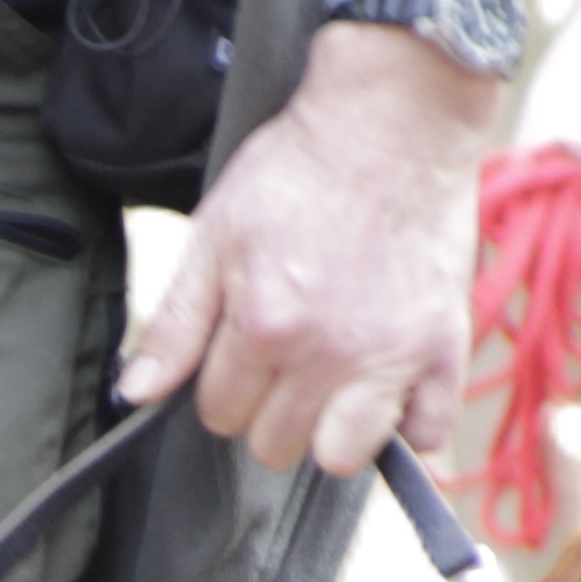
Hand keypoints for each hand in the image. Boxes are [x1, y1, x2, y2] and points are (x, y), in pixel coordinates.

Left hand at [116, 23, 498, 476]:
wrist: (393, 122)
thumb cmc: (299, 171)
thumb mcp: (216, 235)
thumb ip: (176, 323)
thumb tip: (136, 394)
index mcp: (264, 326)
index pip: (221, 413)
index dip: (224, 386)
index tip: (243, 349)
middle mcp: (327, 354)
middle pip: (277, 445)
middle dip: (271, 411)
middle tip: (287, 361)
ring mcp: (391, 359)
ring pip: (343, 458)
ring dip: (331, 434)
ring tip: (335, 387)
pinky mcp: (443, 351)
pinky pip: (428, 436)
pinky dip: (409, 427)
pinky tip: (392, 393)